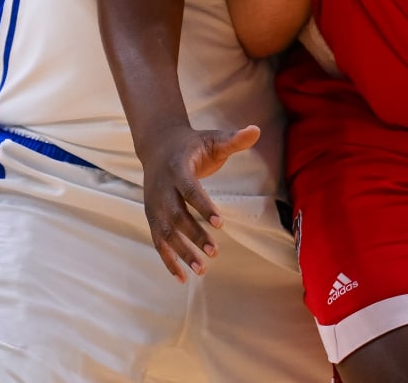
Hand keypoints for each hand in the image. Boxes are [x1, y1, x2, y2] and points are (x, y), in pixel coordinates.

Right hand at [140, 123, 259, 280]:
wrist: (158, 144)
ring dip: (182, 252)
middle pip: (176, 215)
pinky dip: (168, 260)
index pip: (190, 189)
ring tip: (202, 269)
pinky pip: (158, 241)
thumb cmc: (192, 144)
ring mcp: (154, 205)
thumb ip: (234, 139)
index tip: (220, 223)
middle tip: (215, 252)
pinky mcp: (151, 217)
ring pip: (165, 232)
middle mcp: (162, 189)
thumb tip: (256, 129)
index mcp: (177, 168)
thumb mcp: (212, 138)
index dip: (204, 206)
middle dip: (194, 235)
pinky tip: (181, 278)